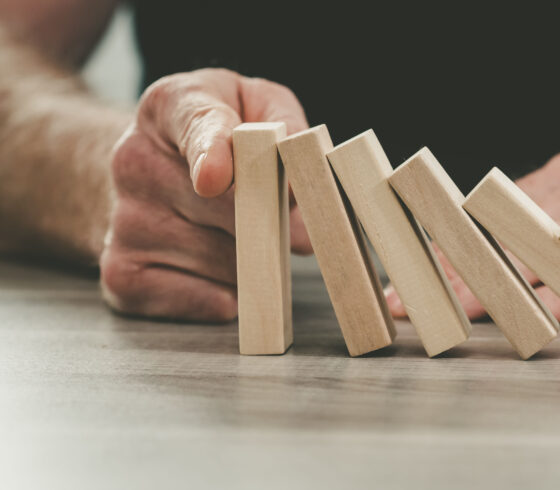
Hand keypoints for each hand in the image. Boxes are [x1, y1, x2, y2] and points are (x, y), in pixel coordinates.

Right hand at [100, 68, 312, 321]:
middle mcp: (135, 162)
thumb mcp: (256, 104)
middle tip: (293, 220)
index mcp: (170, 107)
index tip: (214, 178)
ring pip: (226, 260)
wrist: (149, 172)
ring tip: (248, 235)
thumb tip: (303, 181)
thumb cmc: (221, 137)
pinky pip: (200, 300)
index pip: (194, 126)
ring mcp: (124, 222)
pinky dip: (229, 294)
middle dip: (275, 219)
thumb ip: (288, 125)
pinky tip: (225, 271)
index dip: (208, 152)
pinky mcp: (123, 276)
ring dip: (256, 258)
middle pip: (226, 209)